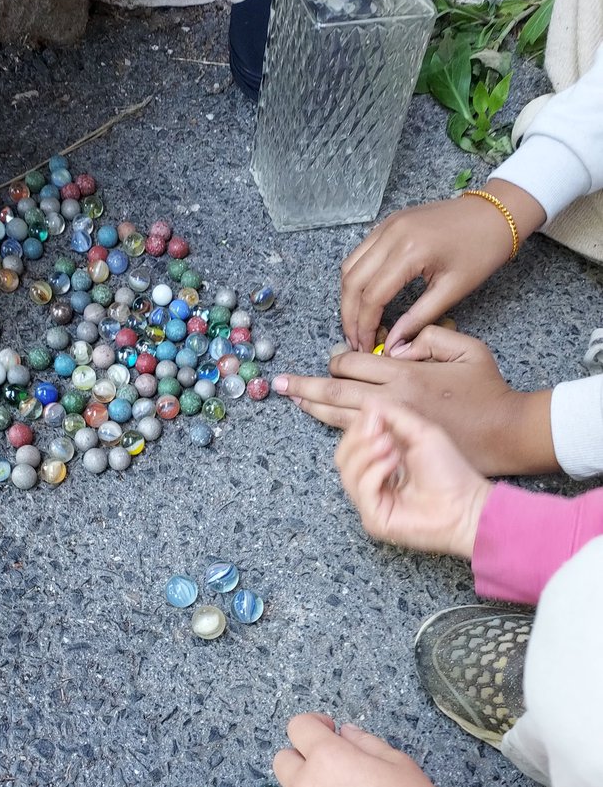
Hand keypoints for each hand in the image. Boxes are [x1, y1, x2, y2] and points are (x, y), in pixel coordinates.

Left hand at [274, 325, 556, 476]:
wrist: (507, 435)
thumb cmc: (490, 392)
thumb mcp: (468, 349)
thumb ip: (432, 337)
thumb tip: (397, 343)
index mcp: (405, 372)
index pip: (352, 363)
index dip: (337, 359)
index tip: (331, 359)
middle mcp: (390, 400)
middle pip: (335, 391)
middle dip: (304, 385)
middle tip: (279, 384)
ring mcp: (389, 428)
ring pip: (338, 417)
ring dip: (312, 407)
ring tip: (292, 400)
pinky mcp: (394, 449)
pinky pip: (355, 437)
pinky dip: (335, 427)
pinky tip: (323, 421)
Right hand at [335, 403, 492, 558]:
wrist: (467, 504)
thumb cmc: (450, 473)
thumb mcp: (421, 433)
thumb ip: (395, 416)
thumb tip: (369, 402)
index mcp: (381, 463)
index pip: (352, 443)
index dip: (358, 427)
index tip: (376, 416)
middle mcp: (372, 483)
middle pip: (342, 458)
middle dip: (358, 439)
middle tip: (381, 432)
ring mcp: (371, 503)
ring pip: (347, 473)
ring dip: (367, 453)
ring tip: (391, 446)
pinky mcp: (374, 519)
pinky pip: (362, 490)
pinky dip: (375, 472)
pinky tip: (394, 464)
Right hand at [341, 182, 545, 351]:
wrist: (495, 213)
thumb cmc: (482, 249)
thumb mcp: (453, 290)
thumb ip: (418, 319)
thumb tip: (393, 345)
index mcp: (410, 251)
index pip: (372, 296)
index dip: (364, 327)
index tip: (365, 347)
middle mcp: (391, 234)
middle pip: (352, 282)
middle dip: (349, 316)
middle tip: (356, 341)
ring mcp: (387, 226)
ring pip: (349, 267)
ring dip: (349, 297)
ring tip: (358, 323)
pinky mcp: (388, 224)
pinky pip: (359, 254)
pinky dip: (356, 279)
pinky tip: (365, 298)